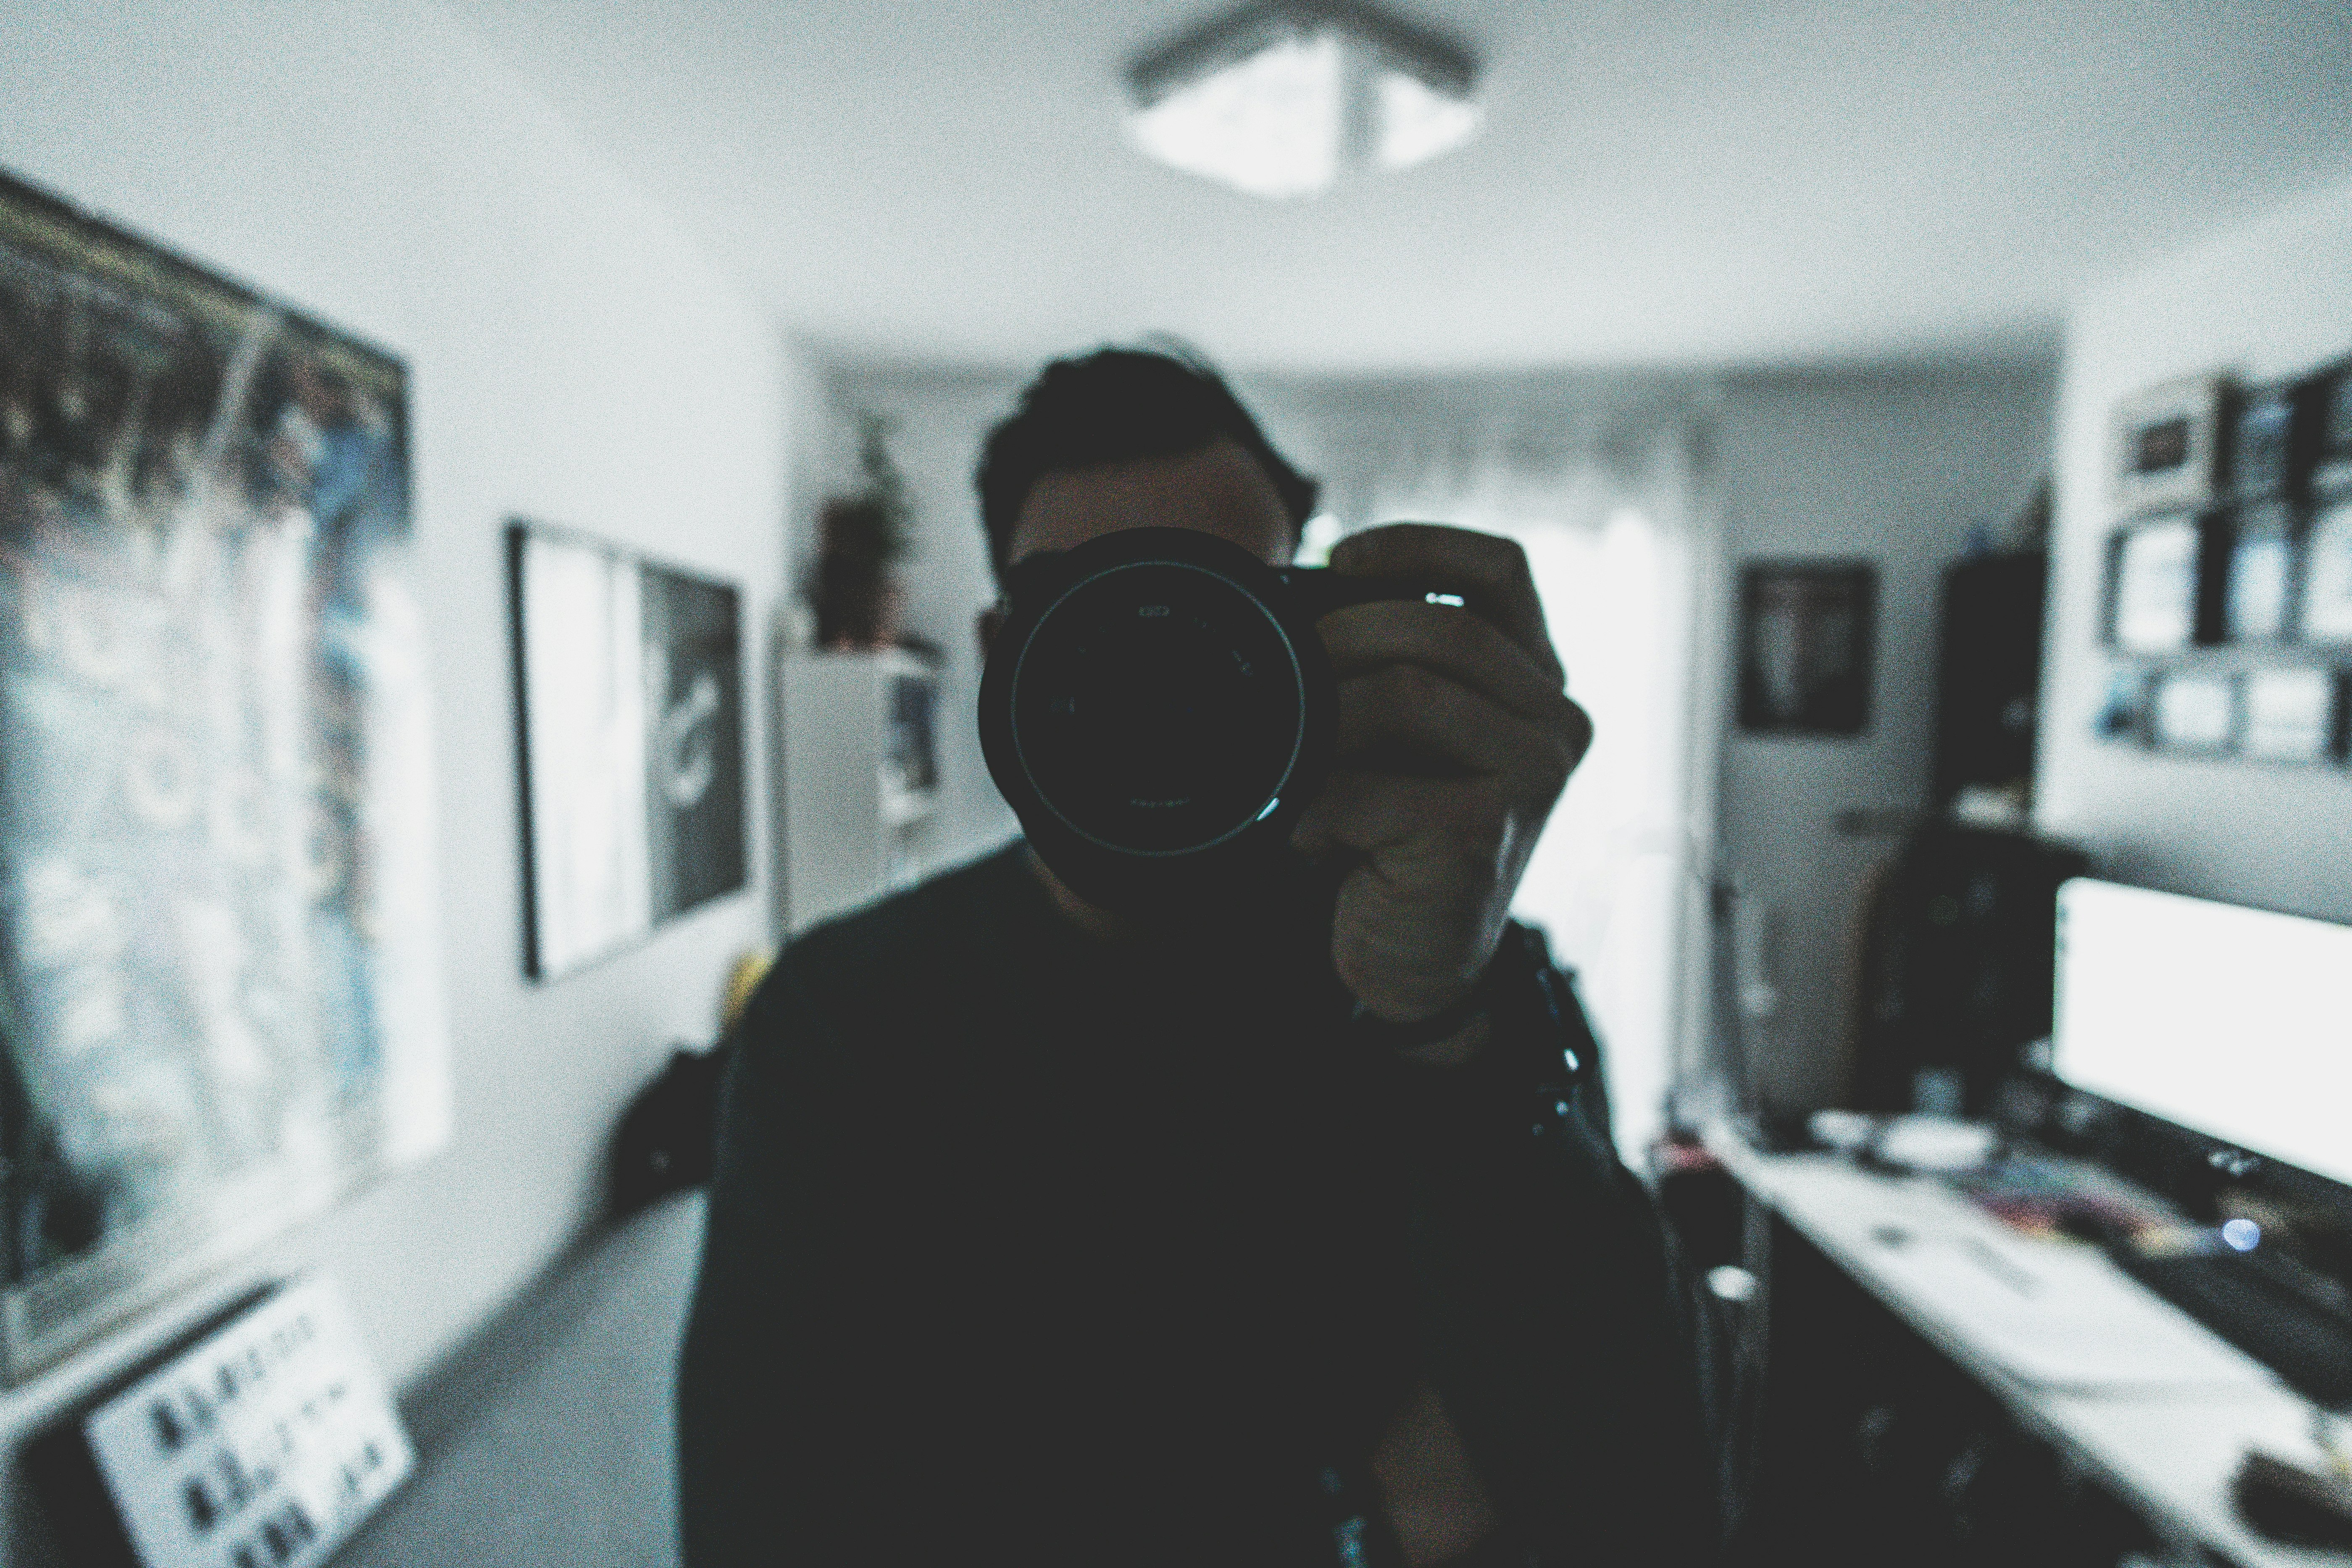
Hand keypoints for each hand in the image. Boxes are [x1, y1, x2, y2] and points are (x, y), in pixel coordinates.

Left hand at [1290, 524, 1591, 1038]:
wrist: (1412, 957)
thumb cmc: (1392, 832)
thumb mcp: (1394, 732)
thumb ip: (1380, 662)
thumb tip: (1289, 597)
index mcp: (1536, 676)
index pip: (1502, 569)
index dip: (1418, 546)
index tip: (1339, 561)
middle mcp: (1554, 718)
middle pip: (1444, 628)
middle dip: (1345, 638)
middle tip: (1281, 674)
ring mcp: (1533, 774)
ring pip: (1411, 694)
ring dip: (1327, 722)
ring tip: (1289, 761)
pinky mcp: (1487, 830)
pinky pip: (1377, 785)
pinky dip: (1320, 803)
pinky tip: (1305, 832)